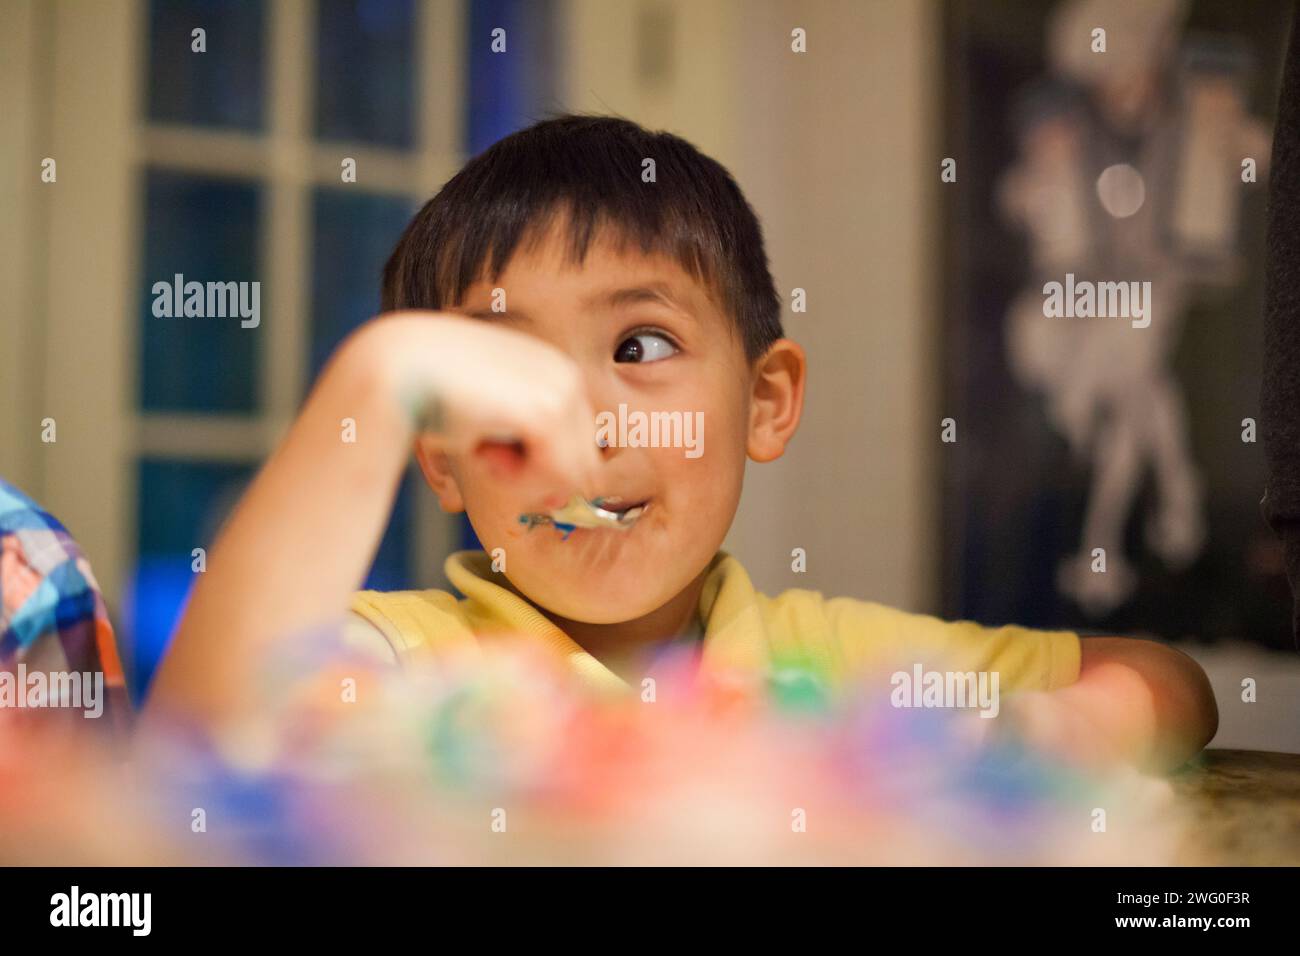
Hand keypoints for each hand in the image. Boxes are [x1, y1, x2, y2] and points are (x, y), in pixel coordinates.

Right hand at [355, 311, 602, 508]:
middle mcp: (564, 374)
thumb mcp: (488, 417)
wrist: (395, 366)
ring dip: (526, 482)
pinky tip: (484, 460)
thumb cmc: (430, 392)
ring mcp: (560, 390)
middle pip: (581, 459)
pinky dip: (520, 483)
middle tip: (487, 461)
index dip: (542, 467)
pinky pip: (558, 475)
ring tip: (483, 458)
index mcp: (552, 369)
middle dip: (536, 476)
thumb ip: (526, 449)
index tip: (496, 463)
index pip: (576, 441)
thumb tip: (560, 500)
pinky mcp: (546, 411)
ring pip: (574, 473)